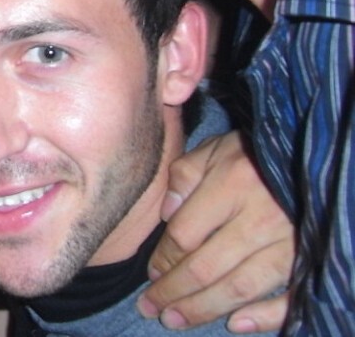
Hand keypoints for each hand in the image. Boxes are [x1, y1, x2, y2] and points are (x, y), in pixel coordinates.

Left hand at [137, 131, 293, 332]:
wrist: (316, 152)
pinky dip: (263, 316)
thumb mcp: (216, 147)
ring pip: (240, 287)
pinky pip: (289, 297)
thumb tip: (166, 213)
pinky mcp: (312, 258)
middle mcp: (260, 217)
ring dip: (203, 309)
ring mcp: (289, 242)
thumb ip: (186, 174)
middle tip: (149, 307)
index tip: (149, 272)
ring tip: (174, 320)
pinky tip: (235, 324)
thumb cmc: (255, 151)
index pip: (186, 233)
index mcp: (233, 184)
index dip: (163, 257)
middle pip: (207, 266)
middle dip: (173, 291)